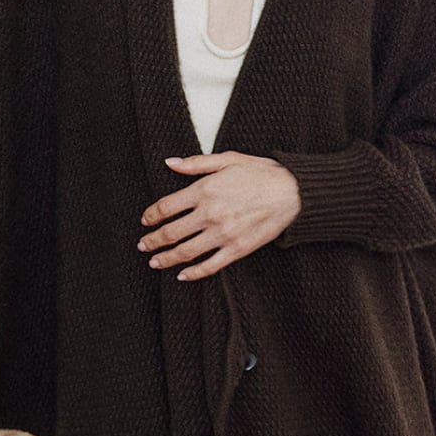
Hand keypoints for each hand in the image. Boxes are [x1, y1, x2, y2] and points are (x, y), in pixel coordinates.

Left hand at [138, 151, 300, 280]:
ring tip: (154, 262)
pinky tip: (182, 275)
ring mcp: (223, 234)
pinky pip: (209, 266)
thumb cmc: (261, 173)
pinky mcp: (237, 249)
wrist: (292, 192)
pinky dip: (193, 273)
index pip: (165, 207)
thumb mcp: (227, 159)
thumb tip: (170, 163)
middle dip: (151, 241)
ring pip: (185, 252)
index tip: (145, 221)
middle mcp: (210, 214)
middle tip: (142, 245)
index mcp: (204, 190)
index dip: (151, 216)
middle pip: (170, 232)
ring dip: (165, 259)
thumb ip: (196, 163)